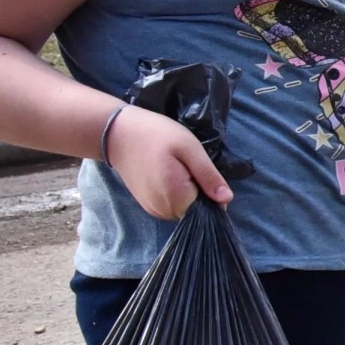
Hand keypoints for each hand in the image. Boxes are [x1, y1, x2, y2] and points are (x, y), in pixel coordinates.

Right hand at [107, 106, 231, 219]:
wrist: (118, 133)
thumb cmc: (156, 135)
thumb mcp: (189, 149)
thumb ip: (208, 176)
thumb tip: (226, 199)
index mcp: (176, 198)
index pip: (208, 206)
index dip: (210, 189)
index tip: (198, 169)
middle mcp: (163, 211)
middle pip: (195, 208)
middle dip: (198, 189)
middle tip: (184, 164)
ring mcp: (153, 209)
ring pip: (184, 206)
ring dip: (186, 190)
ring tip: (174, 166)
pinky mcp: (147, 205)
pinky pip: (171, 204)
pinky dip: (174, 191)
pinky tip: (166, 172)